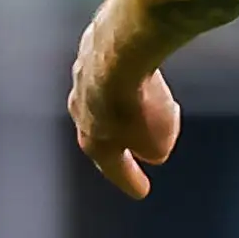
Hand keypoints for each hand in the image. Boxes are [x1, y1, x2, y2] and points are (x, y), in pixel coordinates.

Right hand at [70, 59, 179, 198]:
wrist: (121, 49)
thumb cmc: (138, 103)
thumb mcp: (158, 142)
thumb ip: (154, 149)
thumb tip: (153, 145)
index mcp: (92, 140)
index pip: (113, 168)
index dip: (129, 180)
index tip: (142, 192)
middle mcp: (80, 108)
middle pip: (102, 129)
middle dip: (118, 140)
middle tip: (132, 148)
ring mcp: (83, 75)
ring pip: (105, 95)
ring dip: (123, 103)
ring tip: (145, 106)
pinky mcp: (94, 46)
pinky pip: (114, 67)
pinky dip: (128, 75)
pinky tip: (142, 73)